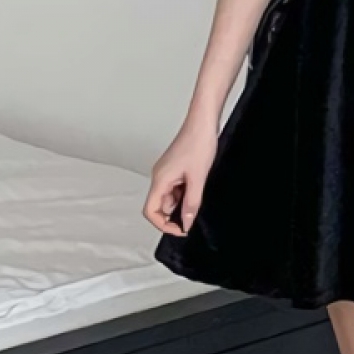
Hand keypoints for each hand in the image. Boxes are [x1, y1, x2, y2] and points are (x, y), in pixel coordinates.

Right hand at [143, 118, 217, 235]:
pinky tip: (197, 190)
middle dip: (174, 215)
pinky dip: (184, 194)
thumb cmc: (198, 144)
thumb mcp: (198, 179)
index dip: (163, 225)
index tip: (181, 229)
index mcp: (160, 179)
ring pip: (169, 197)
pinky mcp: (174, 169)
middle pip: (159, 206)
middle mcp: (159, 177)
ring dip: (181, 203)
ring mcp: (166, 173)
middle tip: (192, 218)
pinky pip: (175, 188)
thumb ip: (192, 203)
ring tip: (197, 199)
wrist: (203, 124)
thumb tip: (187, 222)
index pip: (150, 211)